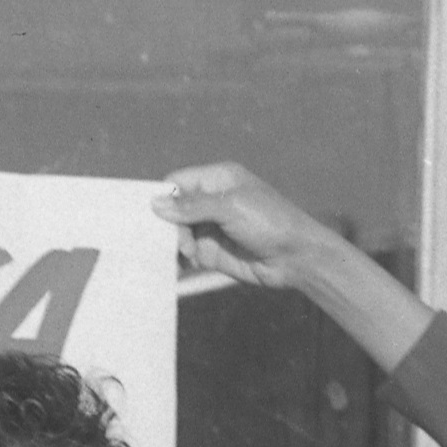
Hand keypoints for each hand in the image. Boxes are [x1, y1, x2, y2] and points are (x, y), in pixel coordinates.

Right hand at [162, 164, 432, 371]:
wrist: (296, 258)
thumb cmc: (271, 222)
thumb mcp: (231, 208)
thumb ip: (193, 206)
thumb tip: (156, 205)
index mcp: (217, 179)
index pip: (177, 183)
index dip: (163, 197)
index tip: (150, 215)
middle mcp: (211, 202)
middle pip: (172, 209)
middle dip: (166, 225)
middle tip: (168, 241)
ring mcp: (210, 227)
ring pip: (176, 233)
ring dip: (172, 244)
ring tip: (183, 255)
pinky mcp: (211, 252)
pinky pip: (185, 254)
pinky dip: (177, 260)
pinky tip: (176, 266)